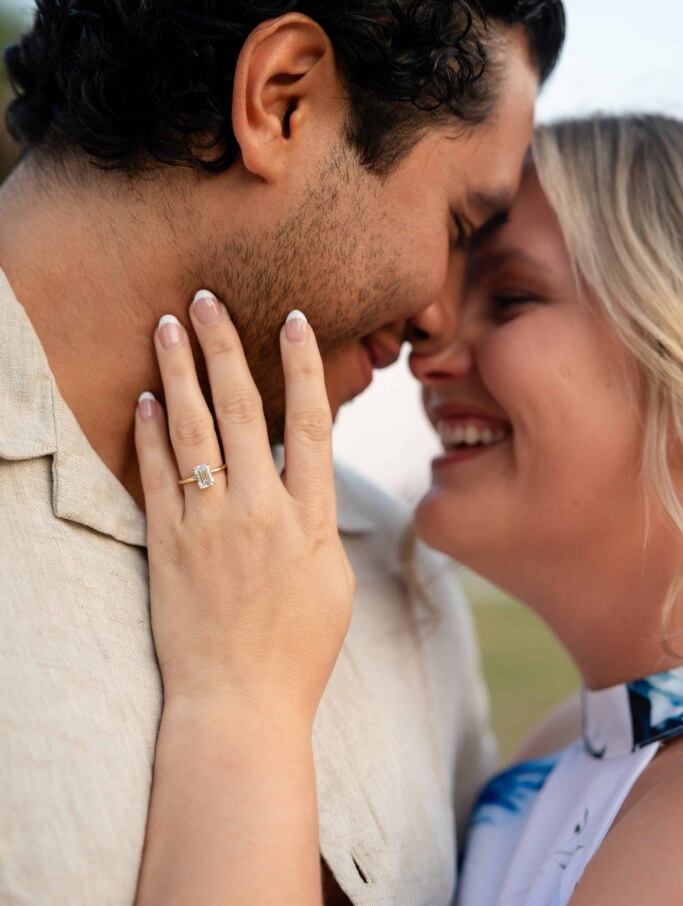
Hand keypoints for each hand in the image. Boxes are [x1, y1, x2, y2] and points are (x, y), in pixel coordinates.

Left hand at [134, 293, 353, 728]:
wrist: (240, 703)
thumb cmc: (299, 647)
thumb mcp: (335, 580)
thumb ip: (320, 519)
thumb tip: (309, 477)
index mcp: (311, 517)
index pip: (311, 422)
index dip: (302, 365)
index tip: (291, 319)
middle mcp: (259, 510)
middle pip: (243, 409)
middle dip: (225, 347)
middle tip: (206, 298)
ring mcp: (209, 525)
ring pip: (193, 430)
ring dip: (179, 372)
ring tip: (167, 325)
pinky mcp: (168, 545)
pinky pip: (156, 475)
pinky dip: (149, 432)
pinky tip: (144, 397)